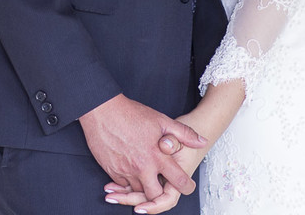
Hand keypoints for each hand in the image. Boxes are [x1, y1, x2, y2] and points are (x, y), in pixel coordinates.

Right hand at [80, 95, 205, 203]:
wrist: (102, 110)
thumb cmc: (131, 114)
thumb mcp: (161, 120)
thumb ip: (184, 133)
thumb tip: (201, 140)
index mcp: (157, 156)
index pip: (179, 181)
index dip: (187, 187)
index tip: (187, 185)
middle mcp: (142, 167)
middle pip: (156, 195)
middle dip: (161, 194)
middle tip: (162, 186)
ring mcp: (125, 170)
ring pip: (138, 191)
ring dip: (142, 187)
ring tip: (145, 177)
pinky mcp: (111, 170)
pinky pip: (122, 185)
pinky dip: (128, 182)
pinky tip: (130, 171)